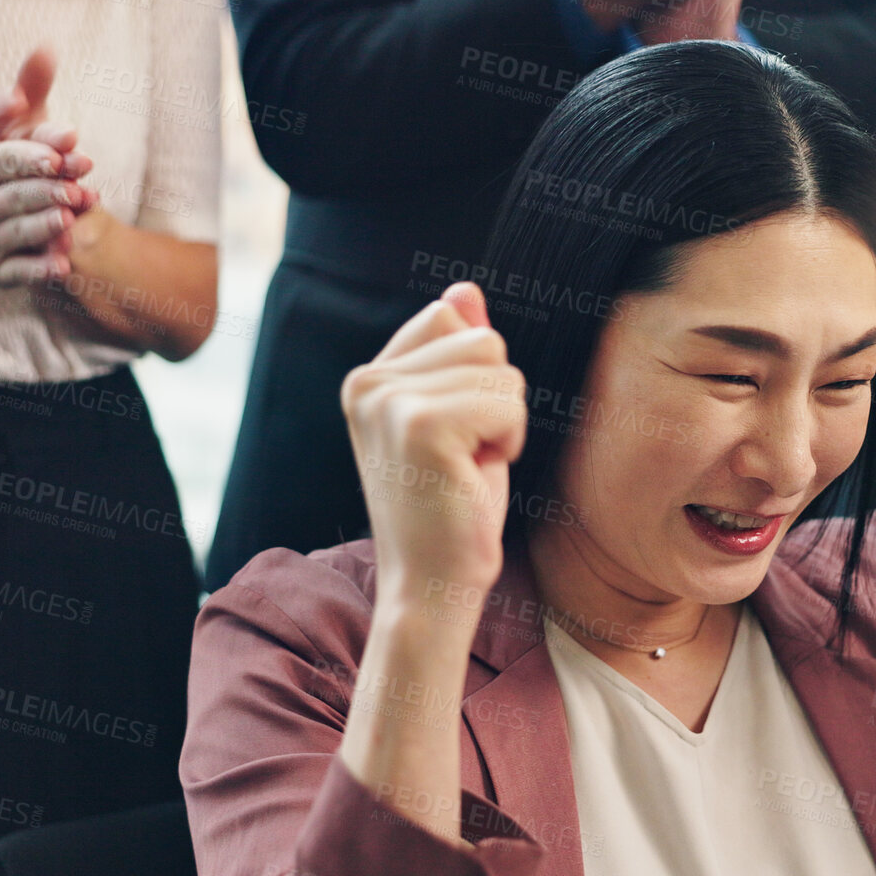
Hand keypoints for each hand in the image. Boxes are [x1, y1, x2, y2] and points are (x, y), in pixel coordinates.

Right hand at [0, 48, 95, 286]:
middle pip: (19, 196)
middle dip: (51, 190)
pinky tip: (63, 264)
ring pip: (21, 234)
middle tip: (79, 187)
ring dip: (49, 226)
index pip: (6, 159)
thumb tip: (26, 78)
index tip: (61, 152)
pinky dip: (40, 270)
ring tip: (71, 216)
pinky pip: (19, 273)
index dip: (35, 155)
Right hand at [341, 283, 526, 616]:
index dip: (476, 379)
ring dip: (504, 423)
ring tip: (468, 468)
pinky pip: (507, 402)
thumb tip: (465, 289)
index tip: (453, 436)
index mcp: (368, 377)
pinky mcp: (420, 425)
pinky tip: (474, 477)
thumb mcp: (458, 418)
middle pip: (483, 338)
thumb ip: (455, 353)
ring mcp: (389, 401)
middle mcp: (367, 381)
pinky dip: (508, 442)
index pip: (451, 317)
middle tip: (464, 458)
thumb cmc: (451, 509)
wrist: (431, 586)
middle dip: (496, 400)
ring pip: (501, 368)